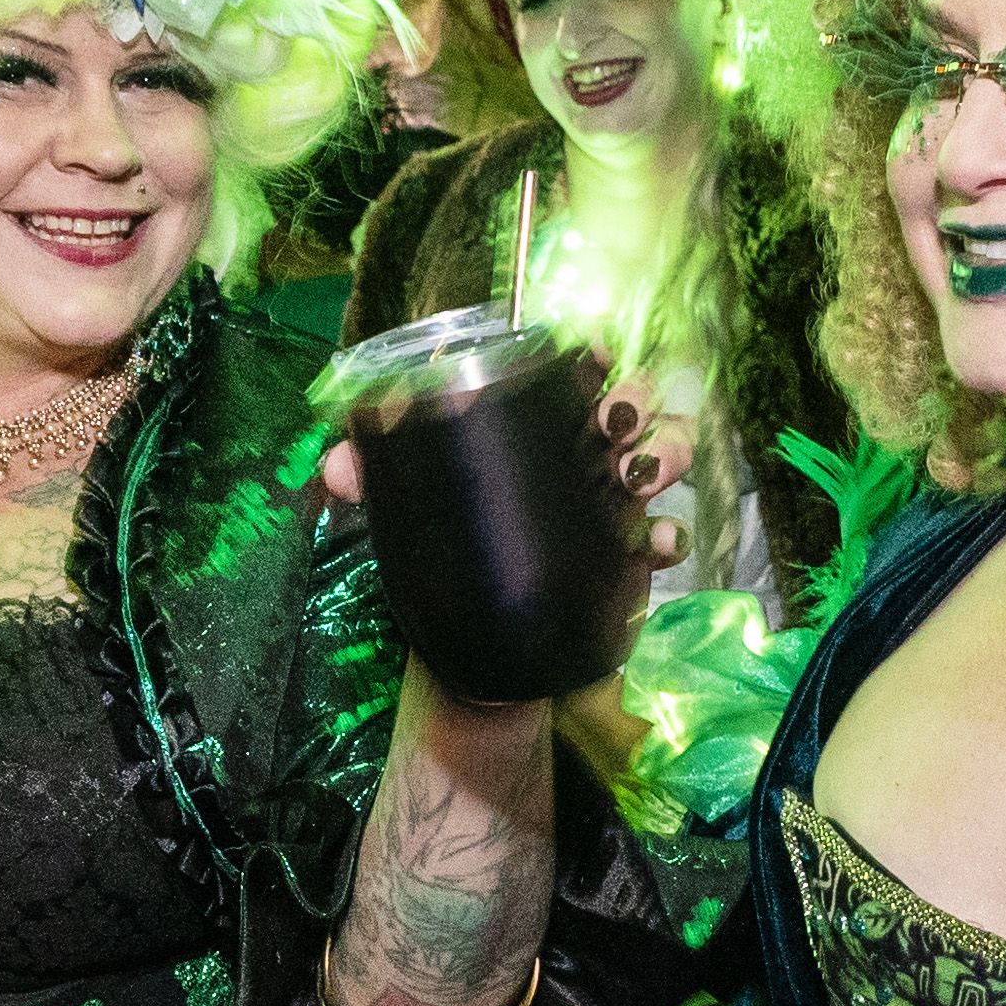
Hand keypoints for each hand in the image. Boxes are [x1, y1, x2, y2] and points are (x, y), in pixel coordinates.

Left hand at [316, 368, 687, 570]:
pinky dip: (670, 534)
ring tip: (633, 476)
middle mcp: (583, 454)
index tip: (590, 355)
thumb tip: (335, 469)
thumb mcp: (403, 511)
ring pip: (665, 452)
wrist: (474, 652)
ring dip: (664, 451)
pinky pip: (669, 535)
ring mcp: (614, 503)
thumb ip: (368, 480)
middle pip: (634, 402)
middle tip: (612, 420)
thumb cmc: (447, 556)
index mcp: (538, 426)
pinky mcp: (632, 558)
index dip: (594, 353)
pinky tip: (655, 544)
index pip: (577, 369)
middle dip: (636, 398)